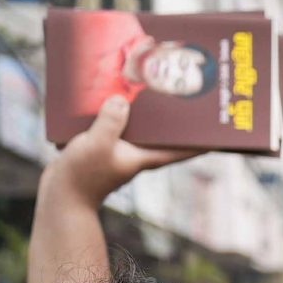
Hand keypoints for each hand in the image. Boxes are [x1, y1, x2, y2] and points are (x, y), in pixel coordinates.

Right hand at [47, 95, 197, 203]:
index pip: (181, 149)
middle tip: (183, 97)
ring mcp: (120, 151)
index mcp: (145, 157)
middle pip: (160, 134)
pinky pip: (113, 126)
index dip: (201, 142)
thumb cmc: (83, 175)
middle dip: (170, 118)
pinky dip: (113, 114)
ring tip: (145, 88)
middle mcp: (137, 155)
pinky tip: (107, 96)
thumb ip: (112, 121)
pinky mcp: (103, 147)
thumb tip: (123, 100)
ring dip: (138, 111)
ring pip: (135, 128)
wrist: (62, 195)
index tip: (221, 134)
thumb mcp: (98, 144)